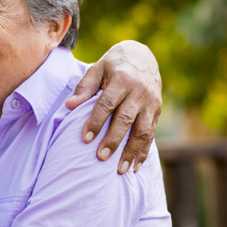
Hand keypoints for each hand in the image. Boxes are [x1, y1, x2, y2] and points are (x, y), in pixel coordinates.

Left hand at [65, 40, 161, 173]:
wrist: (143, 55)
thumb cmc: (114, 65)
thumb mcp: (98, 68)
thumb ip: (84, 87)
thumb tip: (69, 106)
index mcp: (122, 79)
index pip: (107, 103)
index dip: (96, 121)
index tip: (85, 138)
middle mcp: (139, 91)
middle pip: (126, 119)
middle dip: (113, 140)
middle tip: (100, 157)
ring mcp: (151, 102)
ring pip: (143, 130)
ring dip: (132, 151)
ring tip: (120, 170)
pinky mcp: (158, 110)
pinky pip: (152, 134)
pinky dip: (144, 152)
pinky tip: (135, 166)